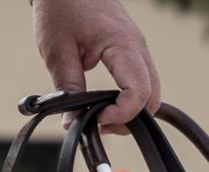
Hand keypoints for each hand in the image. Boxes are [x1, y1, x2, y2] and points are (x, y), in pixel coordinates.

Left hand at [30, 0, 161, 129]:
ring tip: (101, 115)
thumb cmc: (62, 7)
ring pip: (150, 92)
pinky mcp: (132, 51)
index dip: (122, 115)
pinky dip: (129, 98)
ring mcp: (138, 49)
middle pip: (151, 97)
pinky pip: (142, 82)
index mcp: (123, 45)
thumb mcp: (57, 51)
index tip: (98, 120)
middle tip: (99, 123)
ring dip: (130, 111)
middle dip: (129, 118)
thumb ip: (68, 88)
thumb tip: (71, 122)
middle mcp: (138, 47)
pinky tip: (107, 102)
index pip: (138, 92)